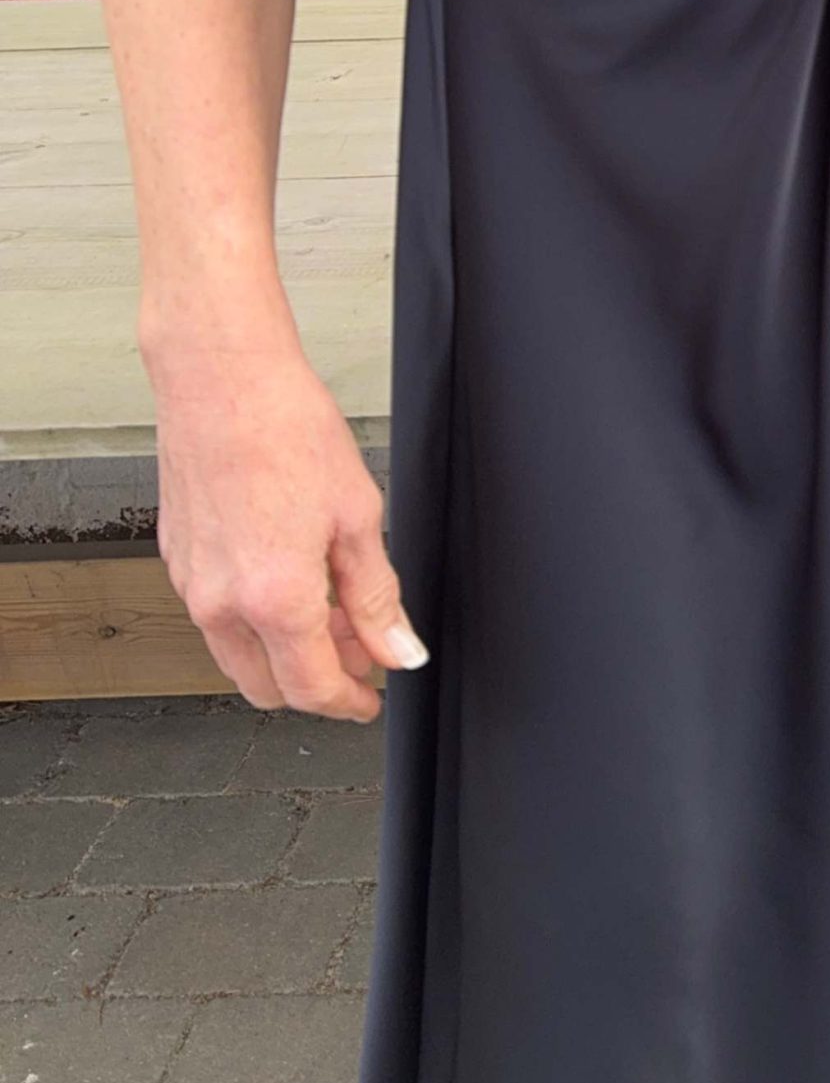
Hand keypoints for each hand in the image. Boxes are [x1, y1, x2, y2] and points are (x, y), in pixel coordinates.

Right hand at [150, 344, 427, 717]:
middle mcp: (222, 603)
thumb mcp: (359, 517)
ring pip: (237, 656)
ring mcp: (191, 584)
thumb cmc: (286, 429)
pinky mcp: (177, 560)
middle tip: (359, 651)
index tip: (371, 698)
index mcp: (274, 599)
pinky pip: (215, 617)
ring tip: (331, 607)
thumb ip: (378, 596)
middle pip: (267, 688)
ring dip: (283, 652)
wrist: (223, 380)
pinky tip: (289, 578)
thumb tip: (398, 648)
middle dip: (316, 682)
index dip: (349, 703)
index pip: (312, 690)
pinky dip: (253, 619)